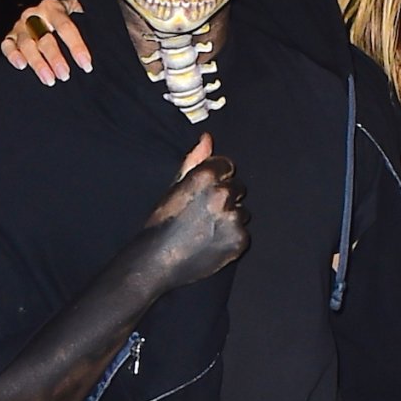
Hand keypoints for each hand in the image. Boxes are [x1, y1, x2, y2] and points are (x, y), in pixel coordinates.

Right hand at [1, 0, 88, 85]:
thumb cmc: (66, 16)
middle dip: (55, 58)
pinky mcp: (11, 36)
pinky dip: (12, 55)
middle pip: (44, 38)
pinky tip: (21, 66)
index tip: (86, 65)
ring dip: (37, 63)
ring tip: (49, 80)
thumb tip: (108, 34)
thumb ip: (89, 19)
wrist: (45, 11)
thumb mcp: (78, 11)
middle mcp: (35, 15)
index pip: (65, 27)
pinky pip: (7, 45)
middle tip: (65, 75)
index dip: (76, 46)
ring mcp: (21, 26)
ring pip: (26, 44)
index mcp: (54, 8)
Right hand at [145, 134, 249, 289]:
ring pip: (243, 211)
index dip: (217, 178)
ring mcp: (233, 218)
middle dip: (226, 197)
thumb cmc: (161, 224)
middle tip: (204, 214)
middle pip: (238, 188)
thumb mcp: (174, 188)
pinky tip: (212, 243)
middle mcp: (222, 194)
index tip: (206, 191)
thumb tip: (208, 139)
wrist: (156, 261)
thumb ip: (194, 161)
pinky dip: (232, 237)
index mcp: (205, 176)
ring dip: (231, 218)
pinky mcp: (240, 240)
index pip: (227, 165)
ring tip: (206, 230)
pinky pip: (244, 233)